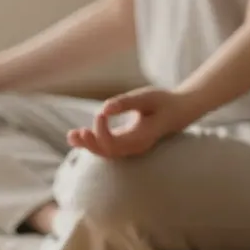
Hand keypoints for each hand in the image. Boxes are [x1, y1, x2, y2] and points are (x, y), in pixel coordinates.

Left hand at [67, 87, 196, 158]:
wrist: (178, 111)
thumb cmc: (163, 101)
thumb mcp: (147, 97)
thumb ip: (126, 102)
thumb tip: (104, 109)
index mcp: (141, 138)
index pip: (114, 143)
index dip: (102, 131)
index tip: (100, 113)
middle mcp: (135, 147)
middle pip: (107, 152)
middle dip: (89, 144)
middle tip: (76, 132)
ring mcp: (130, 147)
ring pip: (105, 152)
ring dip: (87, 145)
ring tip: (71, 135)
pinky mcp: (125, 142)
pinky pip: (106, 147)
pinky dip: (92, 142)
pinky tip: (78, 135)